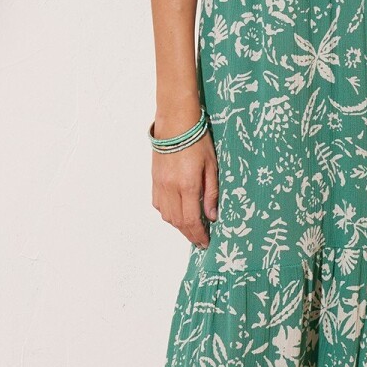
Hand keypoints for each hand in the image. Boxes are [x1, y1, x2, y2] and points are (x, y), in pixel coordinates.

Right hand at [151, 120, 218, 247]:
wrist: (175, 123)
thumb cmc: (198, 141)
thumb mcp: (212, 166)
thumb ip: (211, 193)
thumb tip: (212, 216)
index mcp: (187, 186)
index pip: (192, 221)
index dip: (198, 235)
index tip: (206, 243)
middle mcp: (171, 188)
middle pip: (178, 222)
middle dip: (189, 234)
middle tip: (200, 240)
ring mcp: (160, 185)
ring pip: (166, 216)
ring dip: (178, 226)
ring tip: (191, 228)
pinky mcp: (154, 180)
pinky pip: (158, 204)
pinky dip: (167, 213)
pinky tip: (177, 212)